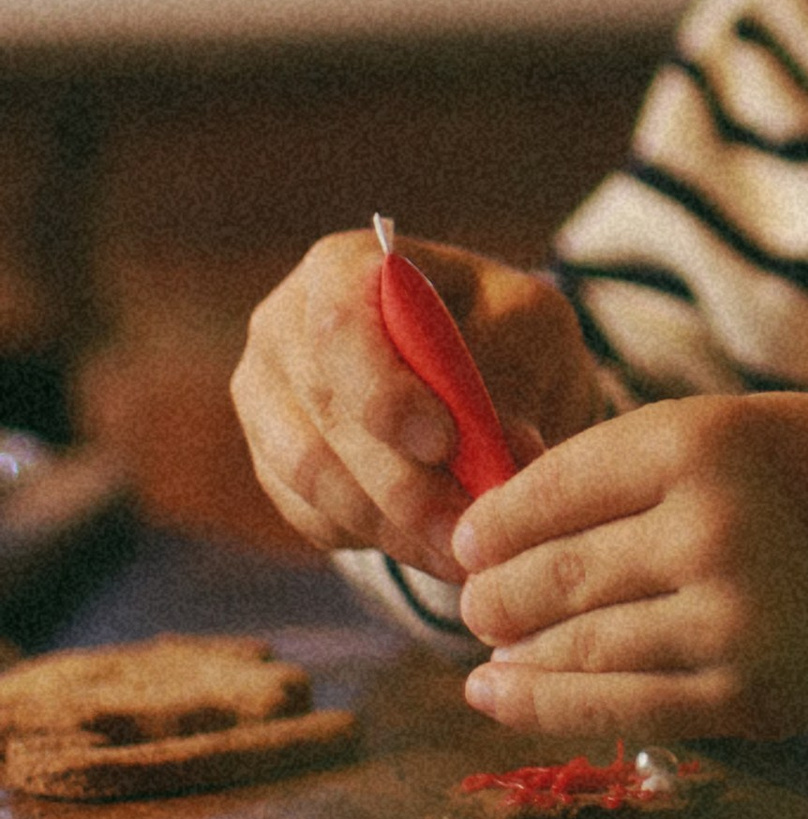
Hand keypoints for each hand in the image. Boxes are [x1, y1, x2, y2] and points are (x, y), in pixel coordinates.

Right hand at [232, 231, 601, 580]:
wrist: (481, 369)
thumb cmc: (504, 332)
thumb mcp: (530, 328)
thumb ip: (517, 371)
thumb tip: (508, 447)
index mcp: (342, 267)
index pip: (340, 324)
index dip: (383, 390)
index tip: (443, 442)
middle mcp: (284, 327)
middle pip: (324, 412)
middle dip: (401, 482)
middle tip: (467, 528)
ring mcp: (266, 400)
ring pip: (311, 476)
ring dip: (390, 524)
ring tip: (463, 551)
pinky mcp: (272, 465)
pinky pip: (311, 514)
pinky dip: (374, 540)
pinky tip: (432, 547)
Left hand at [449, 392, 807, 741]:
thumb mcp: (744, 428)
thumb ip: (636, 468)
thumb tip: (502, 528)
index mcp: (704, 440)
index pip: (549, 489)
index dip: (492, 523)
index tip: (470, 542)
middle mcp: (710, 527)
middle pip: (549, 574)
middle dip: (493, 596)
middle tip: (476, 603)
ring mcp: (730, 619)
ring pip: (576, 648)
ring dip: (515, 655)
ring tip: (490, 653)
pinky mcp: (748, 696)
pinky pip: (622, 709)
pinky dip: (547, 705)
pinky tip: (501, 696)